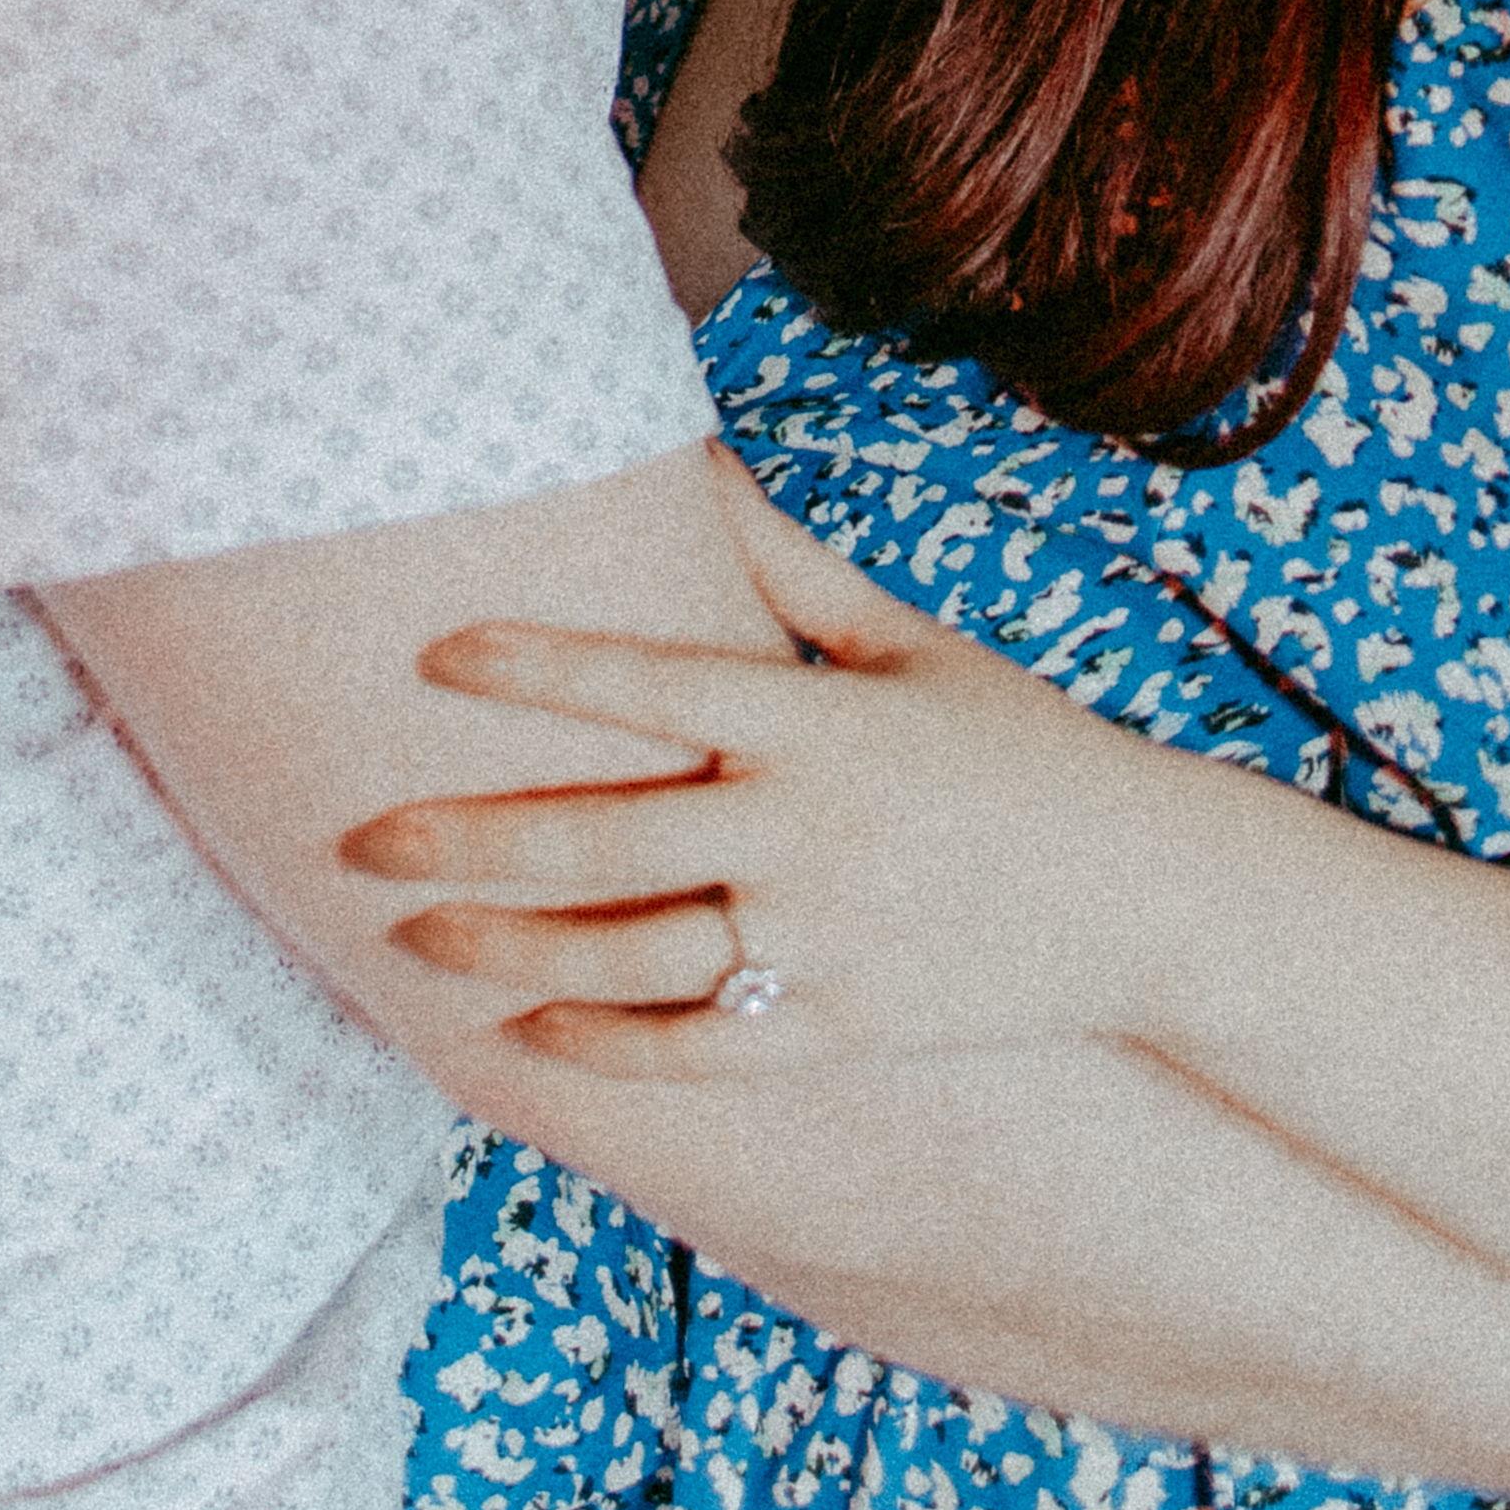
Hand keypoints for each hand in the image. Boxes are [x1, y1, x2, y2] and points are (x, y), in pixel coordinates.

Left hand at [336, 454, 1191, 1075]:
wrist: (1145, 895)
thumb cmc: (1017, 745)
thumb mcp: (907, 642)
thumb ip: (785, 564)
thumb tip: (691, 459)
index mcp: (814, 722)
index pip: (645, 683)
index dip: (536, 667)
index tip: (435, 652)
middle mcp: (804, 831)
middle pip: (603, 838)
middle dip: (471, 838)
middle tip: (364, 836)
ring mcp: (821, 942)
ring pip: (630, 953)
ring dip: (510, 948)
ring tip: (413, 939)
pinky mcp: (841, 1031)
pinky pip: (700, 1051)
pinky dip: (606, 1048)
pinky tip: (526, 1037)